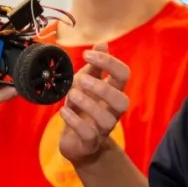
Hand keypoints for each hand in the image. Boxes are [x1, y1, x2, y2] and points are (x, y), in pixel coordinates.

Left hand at [58, 42, 129, 165]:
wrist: (77, 143)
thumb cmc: (83, 110)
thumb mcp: (87, 85)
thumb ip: (95, 67)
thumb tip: (103, 43)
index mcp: (114, 93)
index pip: (123, 75)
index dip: (109, 63)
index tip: (87, 55)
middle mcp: (113, 112)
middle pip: (122, 100)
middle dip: (102, 88)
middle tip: (80, 80)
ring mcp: (103, 129)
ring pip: (106, 119)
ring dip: (88, 104)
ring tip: (72, 95)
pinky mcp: (90, 143)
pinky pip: (88, 134)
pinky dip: (75, 122)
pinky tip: (63, 112)